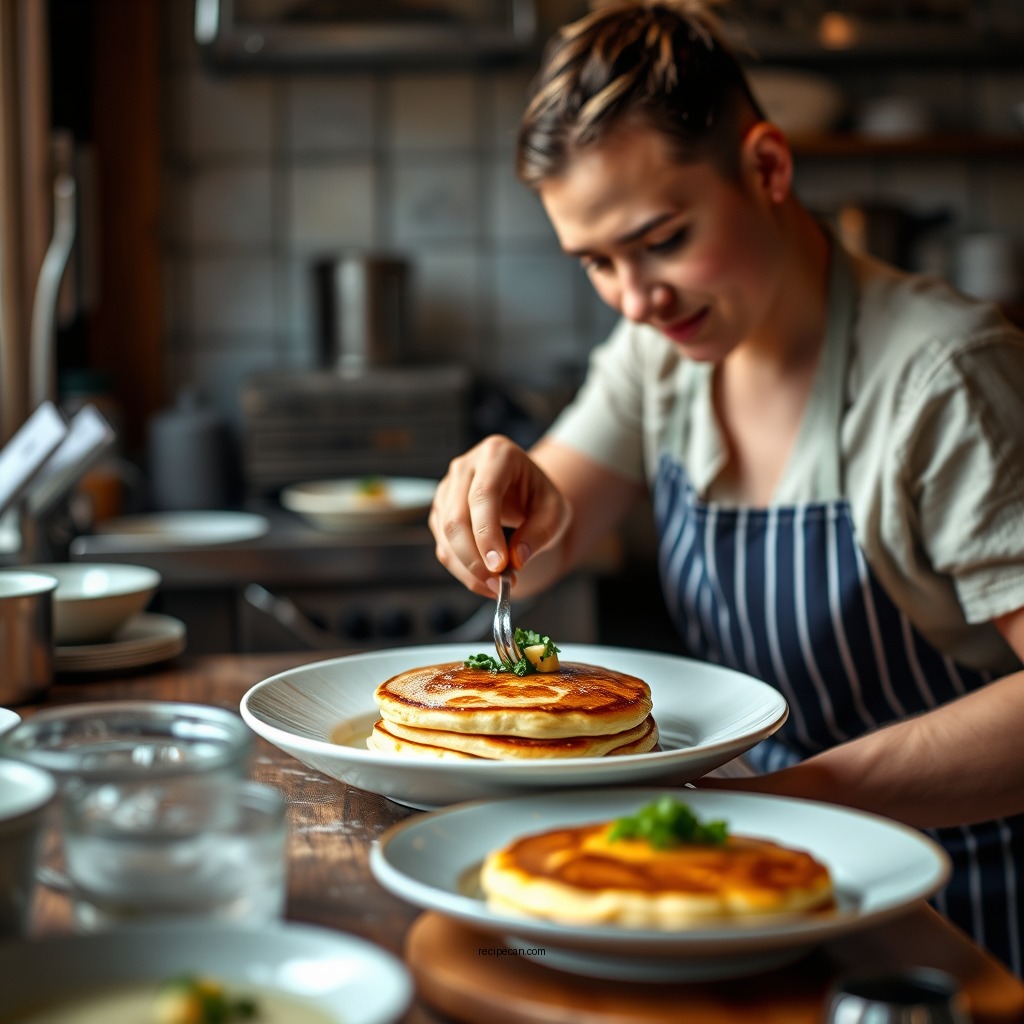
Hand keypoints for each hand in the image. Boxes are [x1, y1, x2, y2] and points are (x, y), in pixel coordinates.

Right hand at [429, 435, 570, 596]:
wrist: (524, 492)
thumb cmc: (539, 497)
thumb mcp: (555, 512)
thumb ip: (540, 533)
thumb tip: (516, 560)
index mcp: (496, 454)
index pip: (483, 495)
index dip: (487, 532)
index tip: (499, 565)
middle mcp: (465, 467)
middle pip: (456, 518)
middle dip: (474, 558)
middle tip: (498, 585)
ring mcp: (447, 488)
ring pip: (446, 535)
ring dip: (468, 568)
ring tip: (497, 586)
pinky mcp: (440, 511)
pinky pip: (444, 545)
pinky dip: (462, 569)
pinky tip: (484, 580)